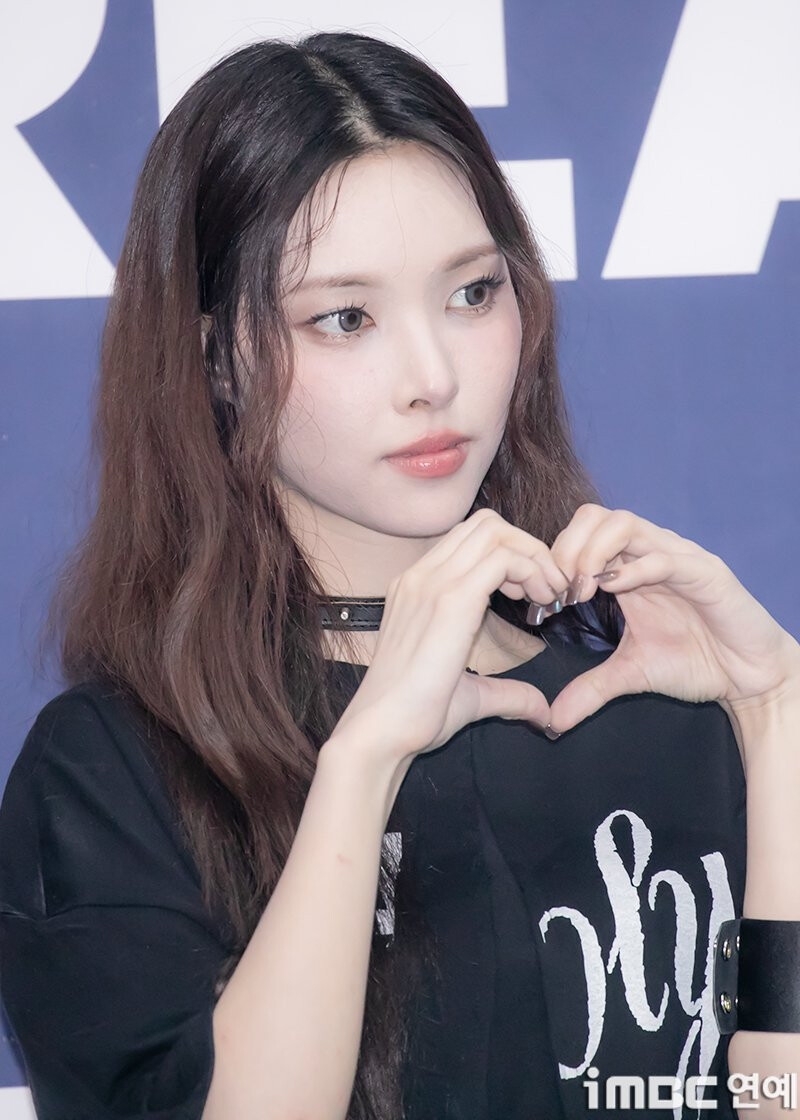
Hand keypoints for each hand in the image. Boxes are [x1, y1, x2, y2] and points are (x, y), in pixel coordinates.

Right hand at [332, 509, 567, 758]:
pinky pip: (503, 559)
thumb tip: (543, 712)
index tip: (529, 594)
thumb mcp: (471, 695)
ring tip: (549, 595)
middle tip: (547, 589)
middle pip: (486, 524)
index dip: (510, 555)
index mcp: (417, 587)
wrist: (383, 731)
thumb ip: (508, 693)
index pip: (470, 539)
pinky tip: (540, 603)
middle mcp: (421, 575)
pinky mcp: (450, 599)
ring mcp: (432, 582)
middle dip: (527, 548)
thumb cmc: (415, 717)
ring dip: (533, 557)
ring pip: (496, 532)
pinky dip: (532, 572)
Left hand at [547, 504, 799, 734]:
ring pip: (625, 524)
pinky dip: (633, 569)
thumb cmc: (695, 664)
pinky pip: (664, 557)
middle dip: (567, 548)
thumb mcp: (631, 675)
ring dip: (593, 552)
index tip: (545, 598)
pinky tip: (613, 590)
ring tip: (583, 590)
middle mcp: (649, 554)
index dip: (556, 558)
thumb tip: (553, 722)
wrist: (749, 678)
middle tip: (560, 589)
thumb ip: (591, 690)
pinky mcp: (706, 572)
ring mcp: (678, 558)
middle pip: (596, 516)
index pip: (581, 533)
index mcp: (628, 568)